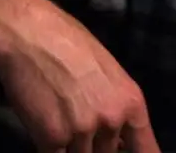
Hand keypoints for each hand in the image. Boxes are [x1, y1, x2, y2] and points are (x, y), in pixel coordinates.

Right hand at [0, 0, 159, 152]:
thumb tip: (117, 134)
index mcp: (130, 100)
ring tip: (61, 117)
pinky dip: (50, 147)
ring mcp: (82, 131)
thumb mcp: (106, 68)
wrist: (30, 33)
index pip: (145, 147)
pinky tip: (45, 130)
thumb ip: (114, 102)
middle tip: (79, 123)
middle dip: (96, 147)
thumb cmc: (67, 41)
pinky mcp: (52, 139)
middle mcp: (112, 119)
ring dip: (71, 146)